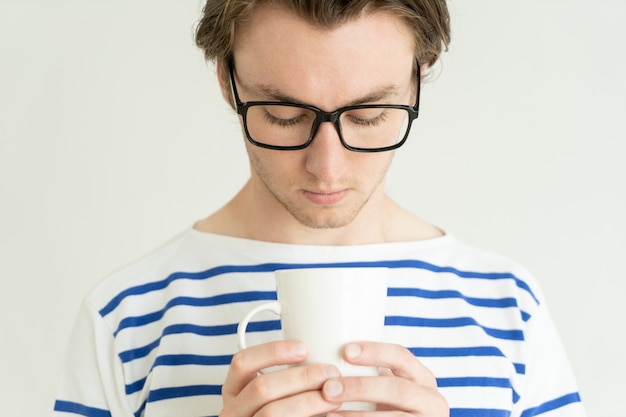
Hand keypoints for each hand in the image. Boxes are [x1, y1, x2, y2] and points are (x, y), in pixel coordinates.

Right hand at [220, 340, 341, 416]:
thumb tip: (320, 354)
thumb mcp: (273, 394)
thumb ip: (286, 377)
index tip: (304, 348)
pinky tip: (328, 415)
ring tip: (333, 397)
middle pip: (261, 387)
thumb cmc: (283, 410)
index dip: (272, 351)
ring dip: (308, 402)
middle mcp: (232, 410)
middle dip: (301, 378)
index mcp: (233, 390)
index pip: (242, 362)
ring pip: (272, 412)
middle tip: (330, 373)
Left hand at [321, 342, 448, 415]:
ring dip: (356, 415)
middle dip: (360, 388)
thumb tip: (323, 345)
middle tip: (328, 389)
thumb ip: (369, 370)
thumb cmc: (387, 405)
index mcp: (422, 377)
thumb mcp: (387, 386)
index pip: (401, 356)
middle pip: (397, 389)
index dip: (374, 352)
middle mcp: (431, 399)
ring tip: (328, 412)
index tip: (345, 351)